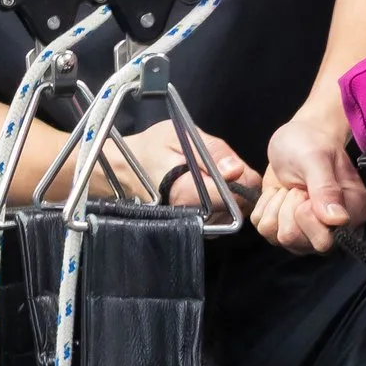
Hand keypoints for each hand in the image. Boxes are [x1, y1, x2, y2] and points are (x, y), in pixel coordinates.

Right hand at [106, 116, 260, 216]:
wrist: (124, 171)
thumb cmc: (151, 149)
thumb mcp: (179, 135)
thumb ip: (211, 152)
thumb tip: (235, 169)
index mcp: (187, 194)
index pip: (238, 196)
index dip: (242, 177)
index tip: (229, 164)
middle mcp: (193, 217)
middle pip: (240, 207)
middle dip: (238, 185)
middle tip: (219, 167)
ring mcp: (196, 227)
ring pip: (234, 213)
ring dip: (231, 195)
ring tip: (209, 177)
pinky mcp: (197, 230)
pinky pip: (224, 218)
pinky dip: (223, 203)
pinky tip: (207, 189)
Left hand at [251, 88, 365, 253]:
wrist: (295, 139)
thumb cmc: (311, 143)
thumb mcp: (316, 158)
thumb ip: (325, 188)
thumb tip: (337, 221)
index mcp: (354, 213)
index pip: (325, 241)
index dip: (306, 217)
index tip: (305, 192)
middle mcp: (335, 230)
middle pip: (297, 243)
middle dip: (288, 211)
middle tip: (297, 188)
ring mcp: (310, 232)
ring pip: (278, 238)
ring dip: (276, 207)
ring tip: (289, 188)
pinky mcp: (289, 228)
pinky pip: (264, 230)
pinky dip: (266, 207)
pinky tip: (280, 193)